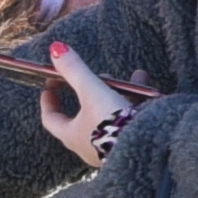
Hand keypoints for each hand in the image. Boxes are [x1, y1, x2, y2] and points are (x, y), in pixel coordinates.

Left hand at [38, 42, 150, 168]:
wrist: (144, 148)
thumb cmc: (111, 122)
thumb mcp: (92, 91)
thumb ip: (75, 70)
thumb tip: (55, 48)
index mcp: (71, 135)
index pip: (51, 118)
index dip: (49, 101)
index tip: (50, 85)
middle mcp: (86, 146)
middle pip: (82, 115)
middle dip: (91, 92)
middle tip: (98, 77)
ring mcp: (107, 149)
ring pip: (107, 117)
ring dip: (118, 96)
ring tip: (134, 79)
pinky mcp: (129, 149)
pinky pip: (127, 124)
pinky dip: (135, 106)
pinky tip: (149, 93)